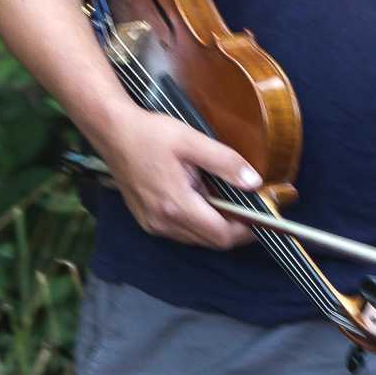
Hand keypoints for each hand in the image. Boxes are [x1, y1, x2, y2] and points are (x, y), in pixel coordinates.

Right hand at [97, 107, 261, 249]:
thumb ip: (225, 162)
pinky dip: (198, 222)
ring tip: (227, 200)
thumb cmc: (152, 134)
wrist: (113, 132)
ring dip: (215, 226)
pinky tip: (202, 199)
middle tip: (249, 206)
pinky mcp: (146, 220)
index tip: (262, 217)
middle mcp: (163, 223)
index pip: (221, 236)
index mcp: (176, 205)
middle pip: (210, 241)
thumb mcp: (193, 141)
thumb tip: (254, 183)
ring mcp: (152, 224)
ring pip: (196, 239)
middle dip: (234, 228)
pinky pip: (180, 232)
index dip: (246, 230)